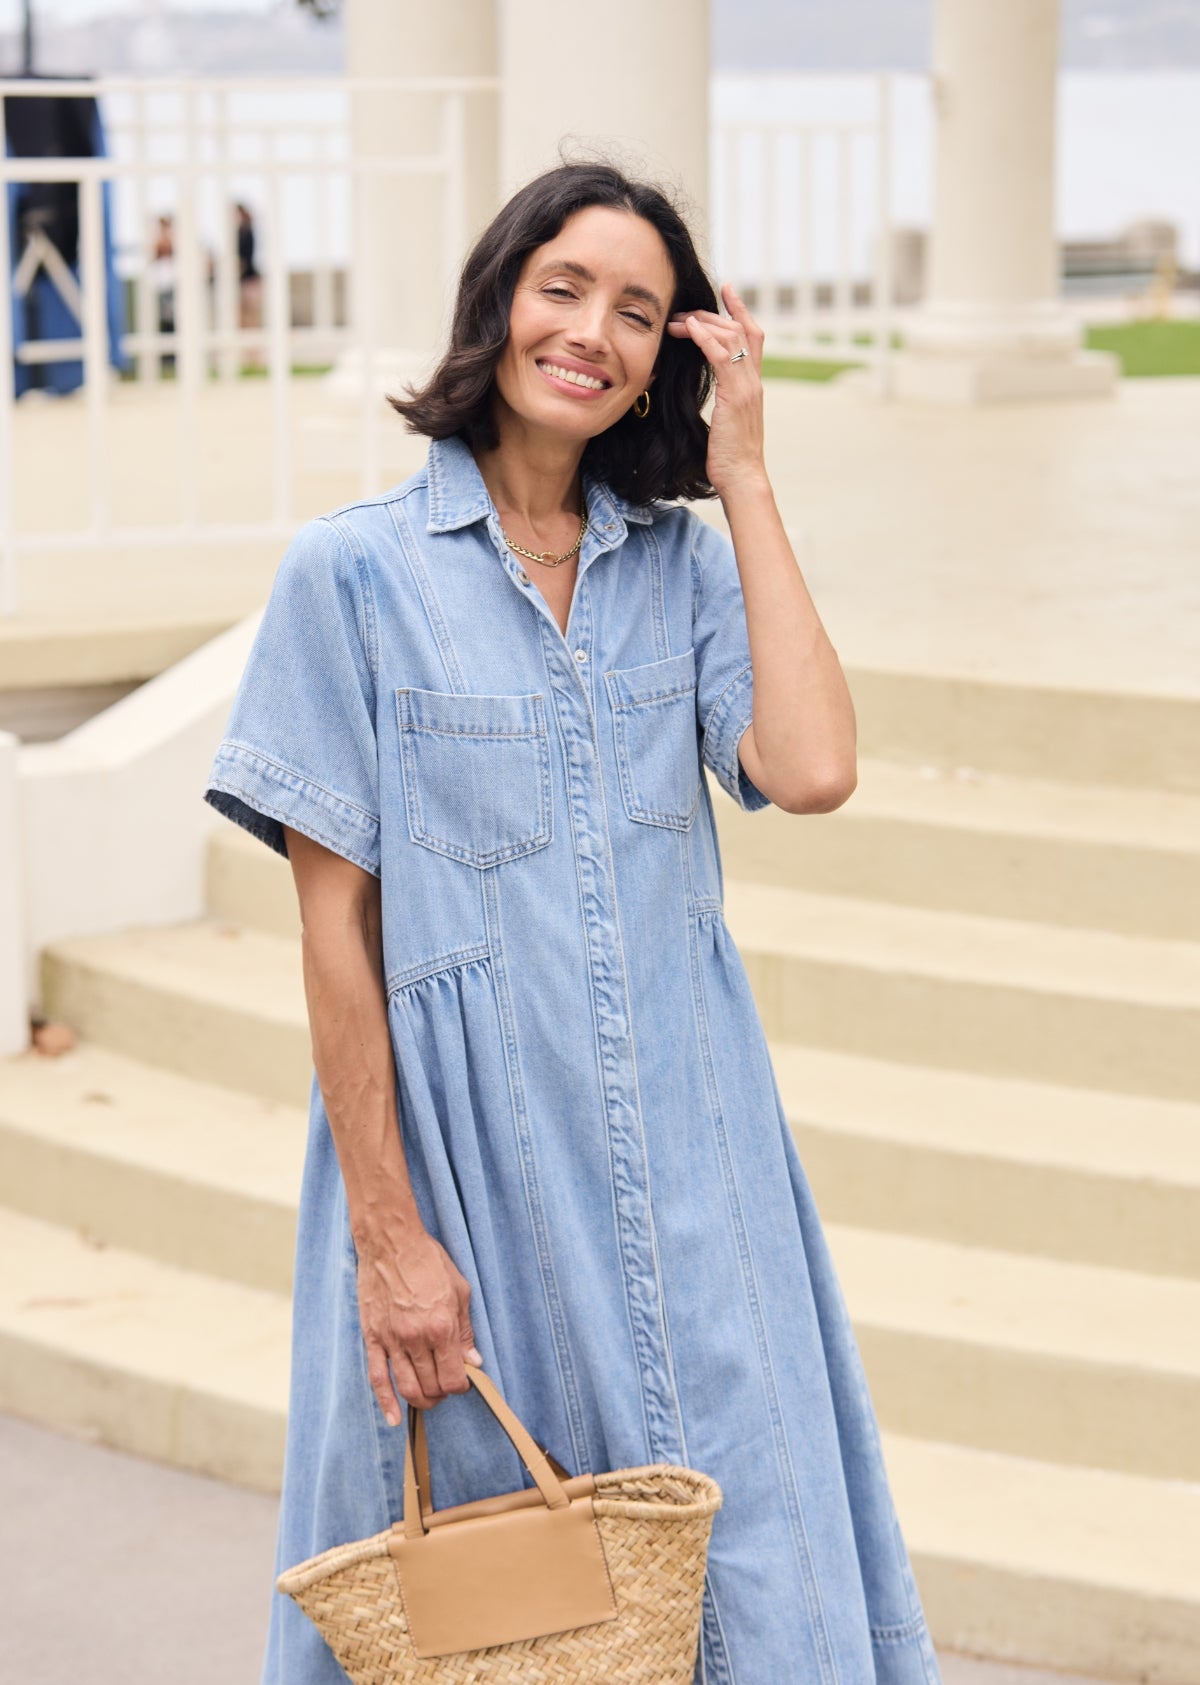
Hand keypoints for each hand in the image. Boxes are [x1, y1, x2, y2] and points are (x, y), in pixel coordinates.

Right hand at [355, 1222, 481, 1421]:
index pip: (453, 1378)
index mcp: (442, 1327)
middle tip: (445, 1385)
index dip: (461, 1386)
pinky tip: (393, 1418)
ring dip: (421, 1400)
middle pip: (431, 1387)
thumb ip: (465, 1330)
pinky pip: (377, 1377)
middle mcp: (417, 1339)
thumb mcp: (459, 1290)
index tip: (463, 1381)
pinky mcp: (373, 1338)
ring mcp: (392, 1341)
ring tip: (428, 1397)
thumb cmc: (428, 1261)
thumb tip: (473, 1361)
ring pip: (407, 1387)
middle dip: (442, 1393)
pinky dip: (385, 1402)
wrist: (391, 1242)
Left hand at [666, 281, 766, 498]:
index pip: (753, 336)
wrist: (742, 478)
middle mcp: (754, 380)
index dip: (740, 310)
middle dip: (711, 315)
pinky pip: (722, 357)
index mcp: (753, 385)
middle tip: (682, 310)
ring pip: (731, 338)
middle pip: (740, 330)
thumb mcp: (725, 424)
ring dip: (702, 324)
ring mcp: (748, 387)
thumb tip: (706, 399)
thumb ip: (723, 404)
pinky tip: (689, 329)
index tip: (726, 289)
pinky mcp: (736, 396)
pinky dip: (706, 338)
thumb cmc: (728, 459)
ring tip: (677, 320)